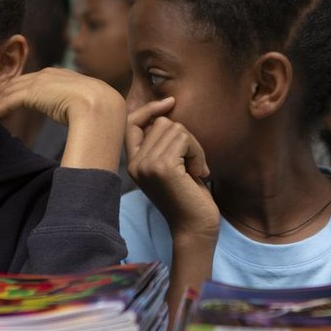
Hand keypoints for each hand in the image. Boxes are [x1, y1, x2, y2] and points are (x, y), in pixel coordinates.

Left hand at [0, 68, 125, 169]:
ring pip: (10, 90)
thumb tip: (87, 122)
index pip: (37, 80)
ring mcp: (40, 82)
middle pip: (20, 82)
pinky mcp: (31, 93)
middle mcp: (50, 74)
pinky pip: (7, 101)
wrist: (102, 108)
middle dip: (4, 92)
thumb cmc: (102, 113)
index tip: (14, 98)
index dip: (23, 89)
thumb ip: (82, 108)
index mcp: (65, 76)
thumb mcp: (91, 105)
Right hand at [126, 98, 218, 241]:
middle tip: (193, 164)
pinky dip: (198, 153)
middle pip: (162, 123)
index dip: (150, 109)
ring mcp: (146, 164)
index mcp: (133, 163)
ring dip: (194, 147)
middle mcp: (135, 163)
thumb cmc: (189, 198)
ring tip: (195, 171)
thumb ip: (162, 144)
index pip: (131, 123)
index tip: (170, 103)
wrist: (194, 228)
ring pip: (176, 129)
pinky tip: (198, 174)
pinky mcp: (162, 167)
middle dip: (185, 138)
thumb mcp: (171, 167)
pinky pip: (185, 139)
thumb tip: (166, 113)